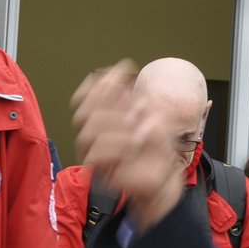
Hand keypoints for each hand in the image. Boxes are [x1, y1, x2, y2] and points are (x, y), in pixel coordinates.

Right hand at [71, 62, 184, 229]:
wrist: (165, 176)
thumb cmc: (158, 146)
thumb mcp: (154, 117)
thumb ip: (138, 101)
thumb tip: (125, 86)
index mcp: (105, 117)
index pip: (86, 97)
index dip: (99, 83)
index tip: (123, 72)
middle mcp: (94, 133)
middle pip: (83, 112)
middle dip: (108, 106)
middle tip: (135, 108)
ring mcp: (93, 152)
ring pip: (88, 133)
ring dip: (117, 126)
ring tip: (137, 129)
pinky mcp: (98, 171)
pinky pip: (95, 154)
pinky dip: (117, 145)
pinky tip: (134, 144)